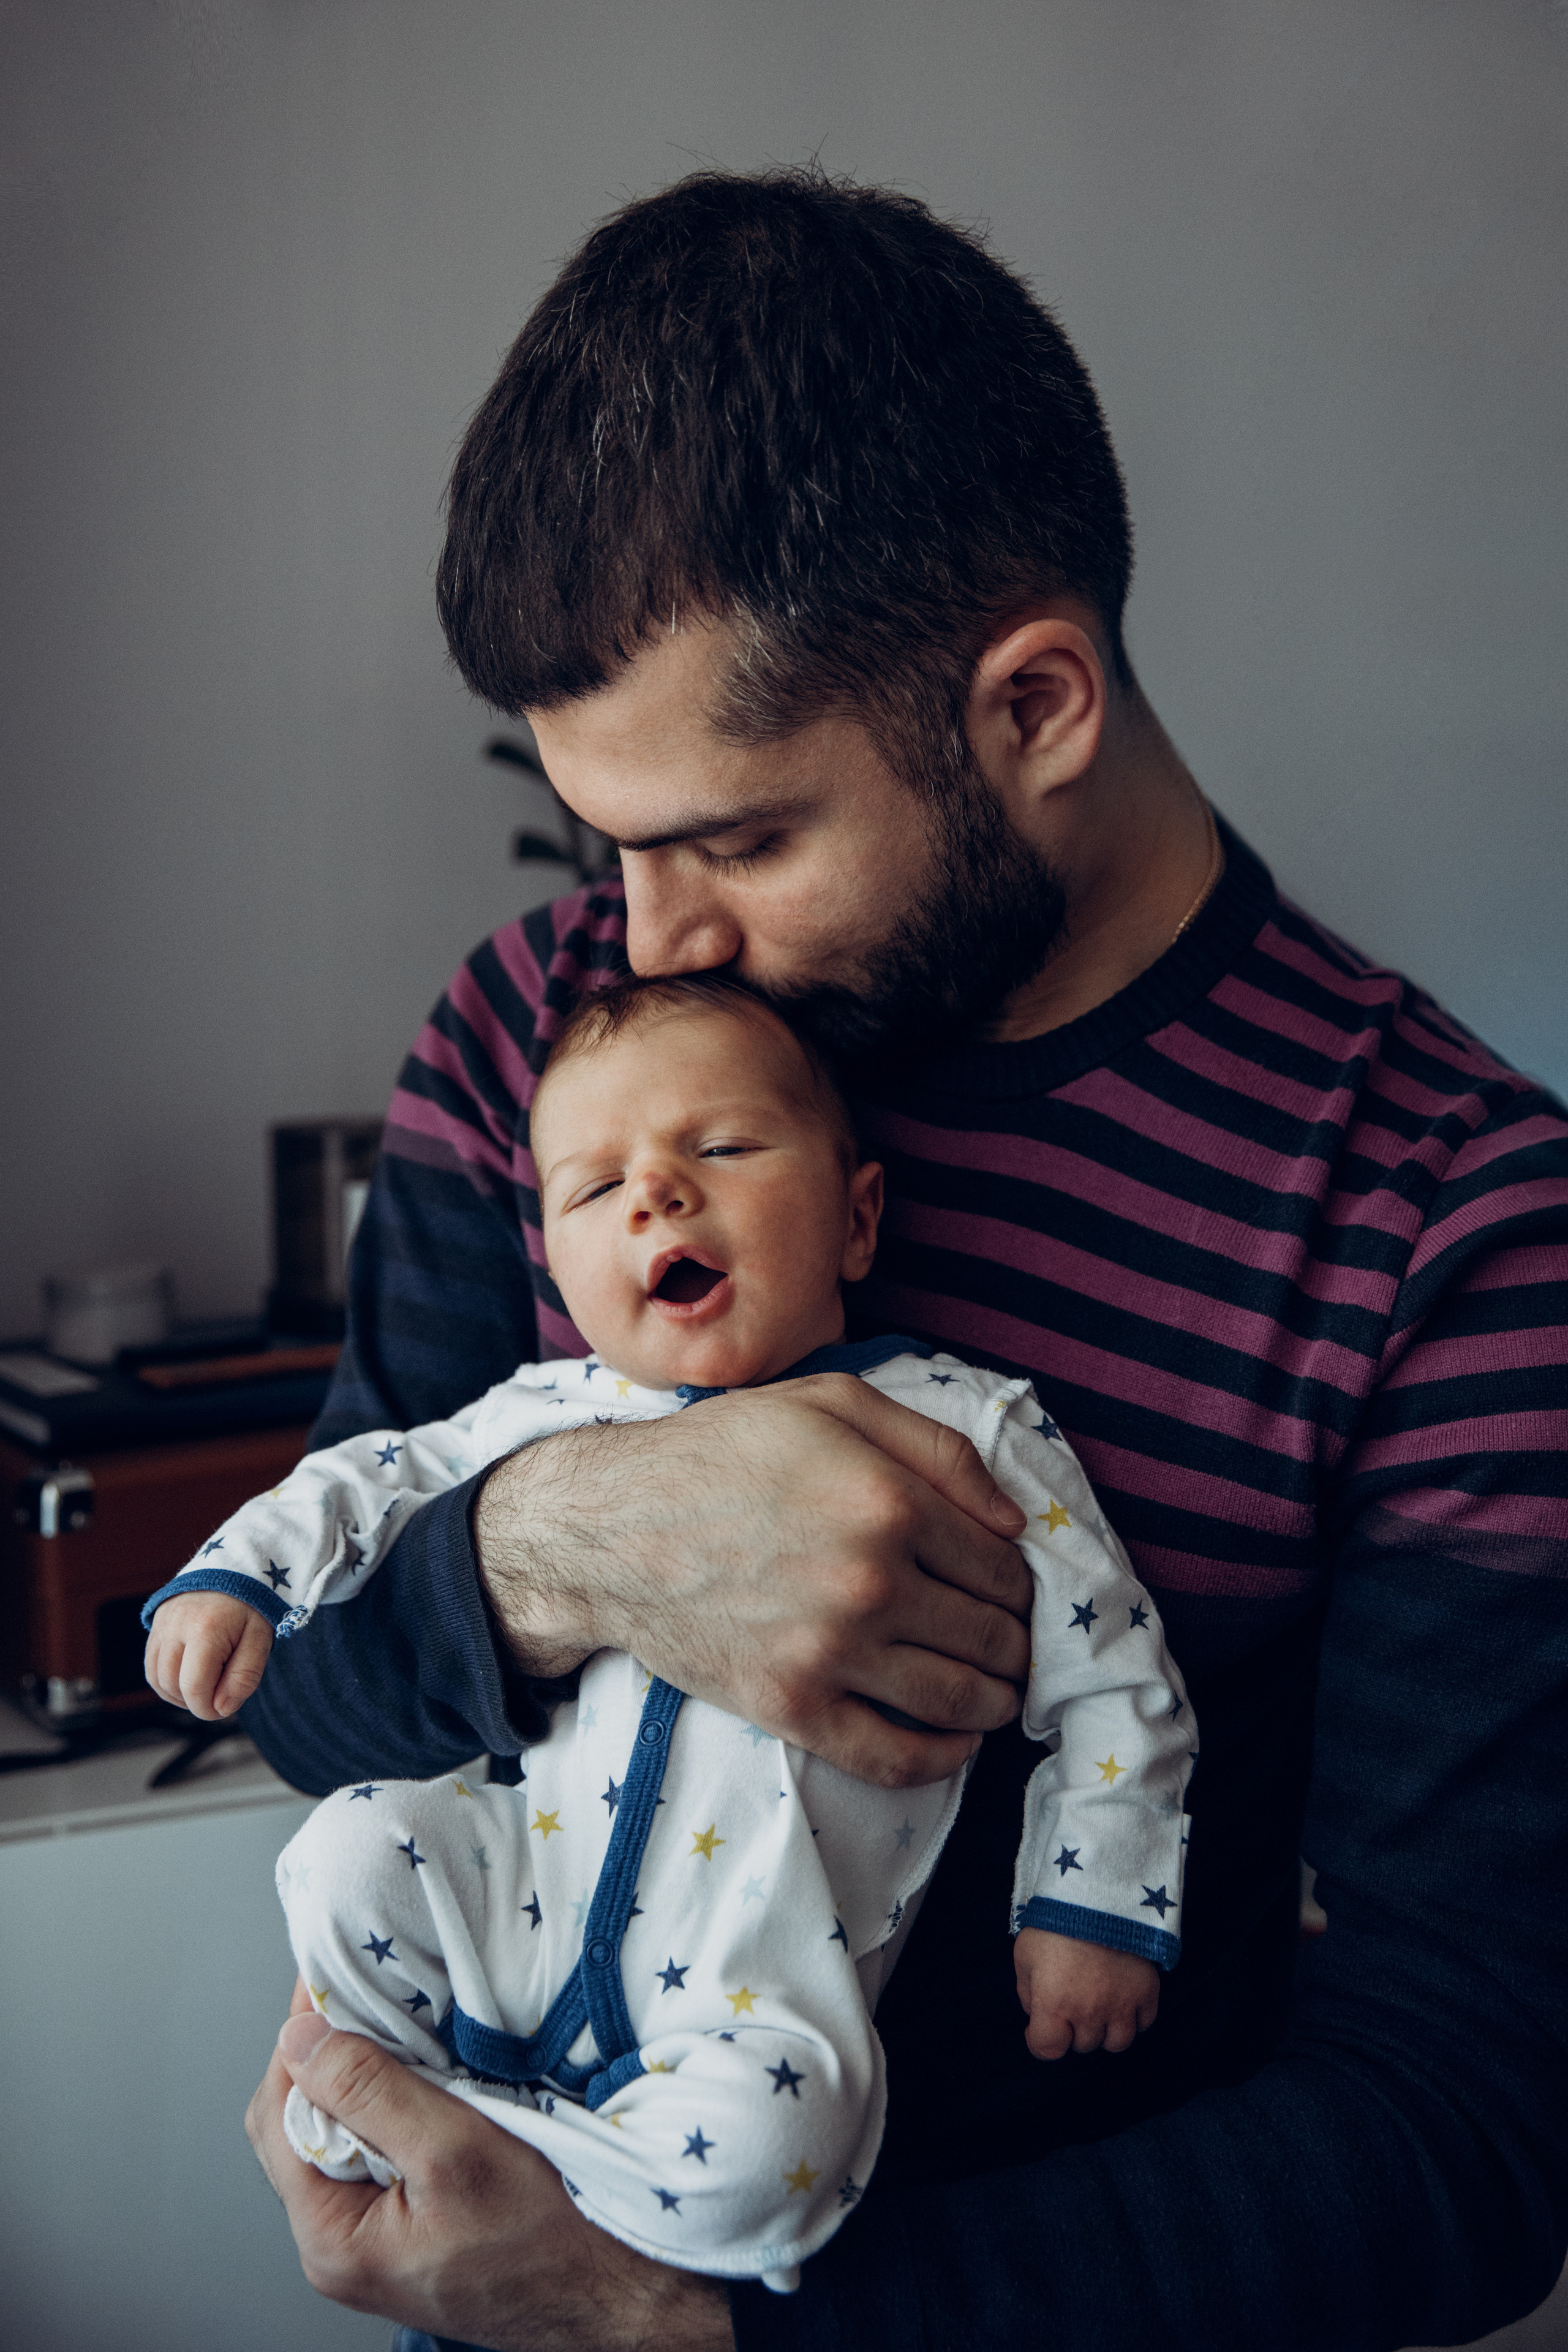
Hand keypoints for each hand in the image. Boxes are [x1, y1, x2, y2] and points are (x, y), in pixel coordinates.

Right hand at [143, 1590, 273, 1719]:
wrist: (233, 1567)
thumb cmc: (251, 1606)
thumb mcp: (260, 1640)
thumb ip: (244, 1677)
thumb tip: (221, 1709)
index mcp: (206, 1629)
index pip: (194, 1687)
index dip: (208, 1709)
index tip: (224, 1708)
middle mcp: (175, 1626)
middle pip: (172, 1685)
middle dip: (195, 1702)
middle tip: (219, 1695)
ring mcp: (161, 1625)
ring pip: (157, 1679)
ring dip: (178, 1694)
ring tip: (206, 1687)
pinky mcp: (154, 1625)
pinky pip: (151, 1666)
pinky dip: (167, 1681)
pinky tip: (189, 1678)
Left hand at [246, 1986, 733, 2351]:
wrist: (608, 2292)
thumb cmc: (545, 2239)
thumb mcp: (455, 2150)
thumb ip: (371, 2092)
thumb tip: (301, 2038)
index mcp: (331, 2239)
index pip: (276, 2116)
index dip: (301, 2043)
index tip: (331, 1983)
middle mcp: (338, 2246)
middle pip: (296, 2126)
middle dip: (324, 2060)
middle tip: (364, 2001)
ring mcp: (372, 2240)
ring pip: (338, 2136)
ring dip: (361, 2081)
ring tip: (398, 2035)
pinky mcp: (407, 2227)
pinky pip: (375, 2153)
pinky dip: (389, 2107)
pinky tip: (424, 2081)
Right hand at [475, 1372, 1033, 1787]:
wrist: (612, 1528)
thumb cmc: (723, 1452)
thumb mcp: (833, 1402)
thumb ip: (937, 1447)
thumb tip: (1016, 1520)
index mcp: (890, 1503)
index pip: (1003, 1568)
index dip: (1020, 1583)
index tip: (1010, 1590)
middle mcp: (872, 1583)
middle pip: (992, 1637)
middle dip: (1014, 1644)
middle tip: (1009, 1643)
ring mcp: (831, 1652)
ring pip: (959, 1699)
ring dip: (994, 1701)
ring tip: (995, 1691)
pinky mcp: (791, 1706)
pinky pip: (894, 1757)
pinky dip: (942, 1759)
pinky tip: (956, 1743)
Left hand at [1014, 1928, 1159, 2058]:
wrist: (1098, 1890)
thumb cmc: (1054, 1920)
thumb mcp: (1025, 1952)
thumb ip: (1027, 1989)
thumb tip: (1037, 2011)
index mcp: (1053, 2004)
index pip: (1047, 2049)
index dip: (1039, 2041)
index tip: (1039, 2027)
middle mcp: (1089, 2012)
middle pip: (1083, 2045)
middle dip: (1073, 2029)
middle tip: (1071, 2001)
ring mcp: (1121, 2004)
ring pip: (1117, 2043)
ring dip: (1105, 2030)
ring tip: (1099, 2006)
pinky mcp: (1147, 1991)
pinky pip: (1145, 2022)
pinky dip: (1134, 2017)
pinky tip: (1122, 1998)